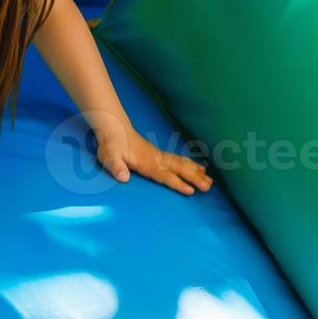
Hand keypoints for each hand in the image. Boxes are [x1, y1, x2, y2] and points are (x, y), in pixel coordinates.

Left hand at [95, 119, 211, 195]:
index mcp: (146, 162)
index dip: (177, 183)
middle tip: (208, 187)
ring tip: (210, 181)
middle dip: (194, 178)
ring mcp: (159, 155)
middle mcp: (156, 158)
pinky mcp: (159, 154)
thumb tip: (123, 177)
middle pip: (179, 169)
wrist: (114, 128)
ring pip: (182, 164)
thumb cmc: (110, 144)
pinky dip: (191, 165)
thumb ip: (115, 167)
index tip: (191, 190)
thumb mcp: (108, 156)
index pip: (164, 174)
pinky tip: (200, 168)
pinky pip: (179, 160)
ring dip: (196, 172)